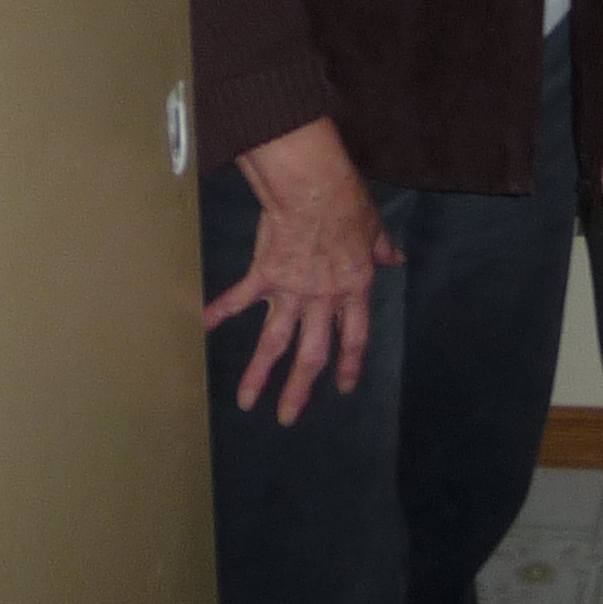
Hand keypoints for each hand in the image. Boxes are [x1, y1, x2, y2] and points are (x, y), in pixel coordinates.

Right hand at [206, 117, 401, 423]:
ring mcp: (292, 291)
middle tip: (288, 418)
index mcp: (354, 289)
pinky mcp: (265, 276)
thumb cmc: (349, 202)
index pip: (354, 337)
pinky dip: (222, 310)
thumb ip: (383, 249)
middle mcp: (323, 299)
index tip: (343, 387)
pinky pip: (241, 298)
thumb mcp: (375, 227)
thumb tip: (398, 258)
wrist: (315, 186)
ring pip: (275, 342)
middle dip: (299, 389)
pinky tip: (204, 325)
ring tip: (246, 402)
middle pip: (311, 354)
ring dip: (259, 374)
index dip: (350, 364)